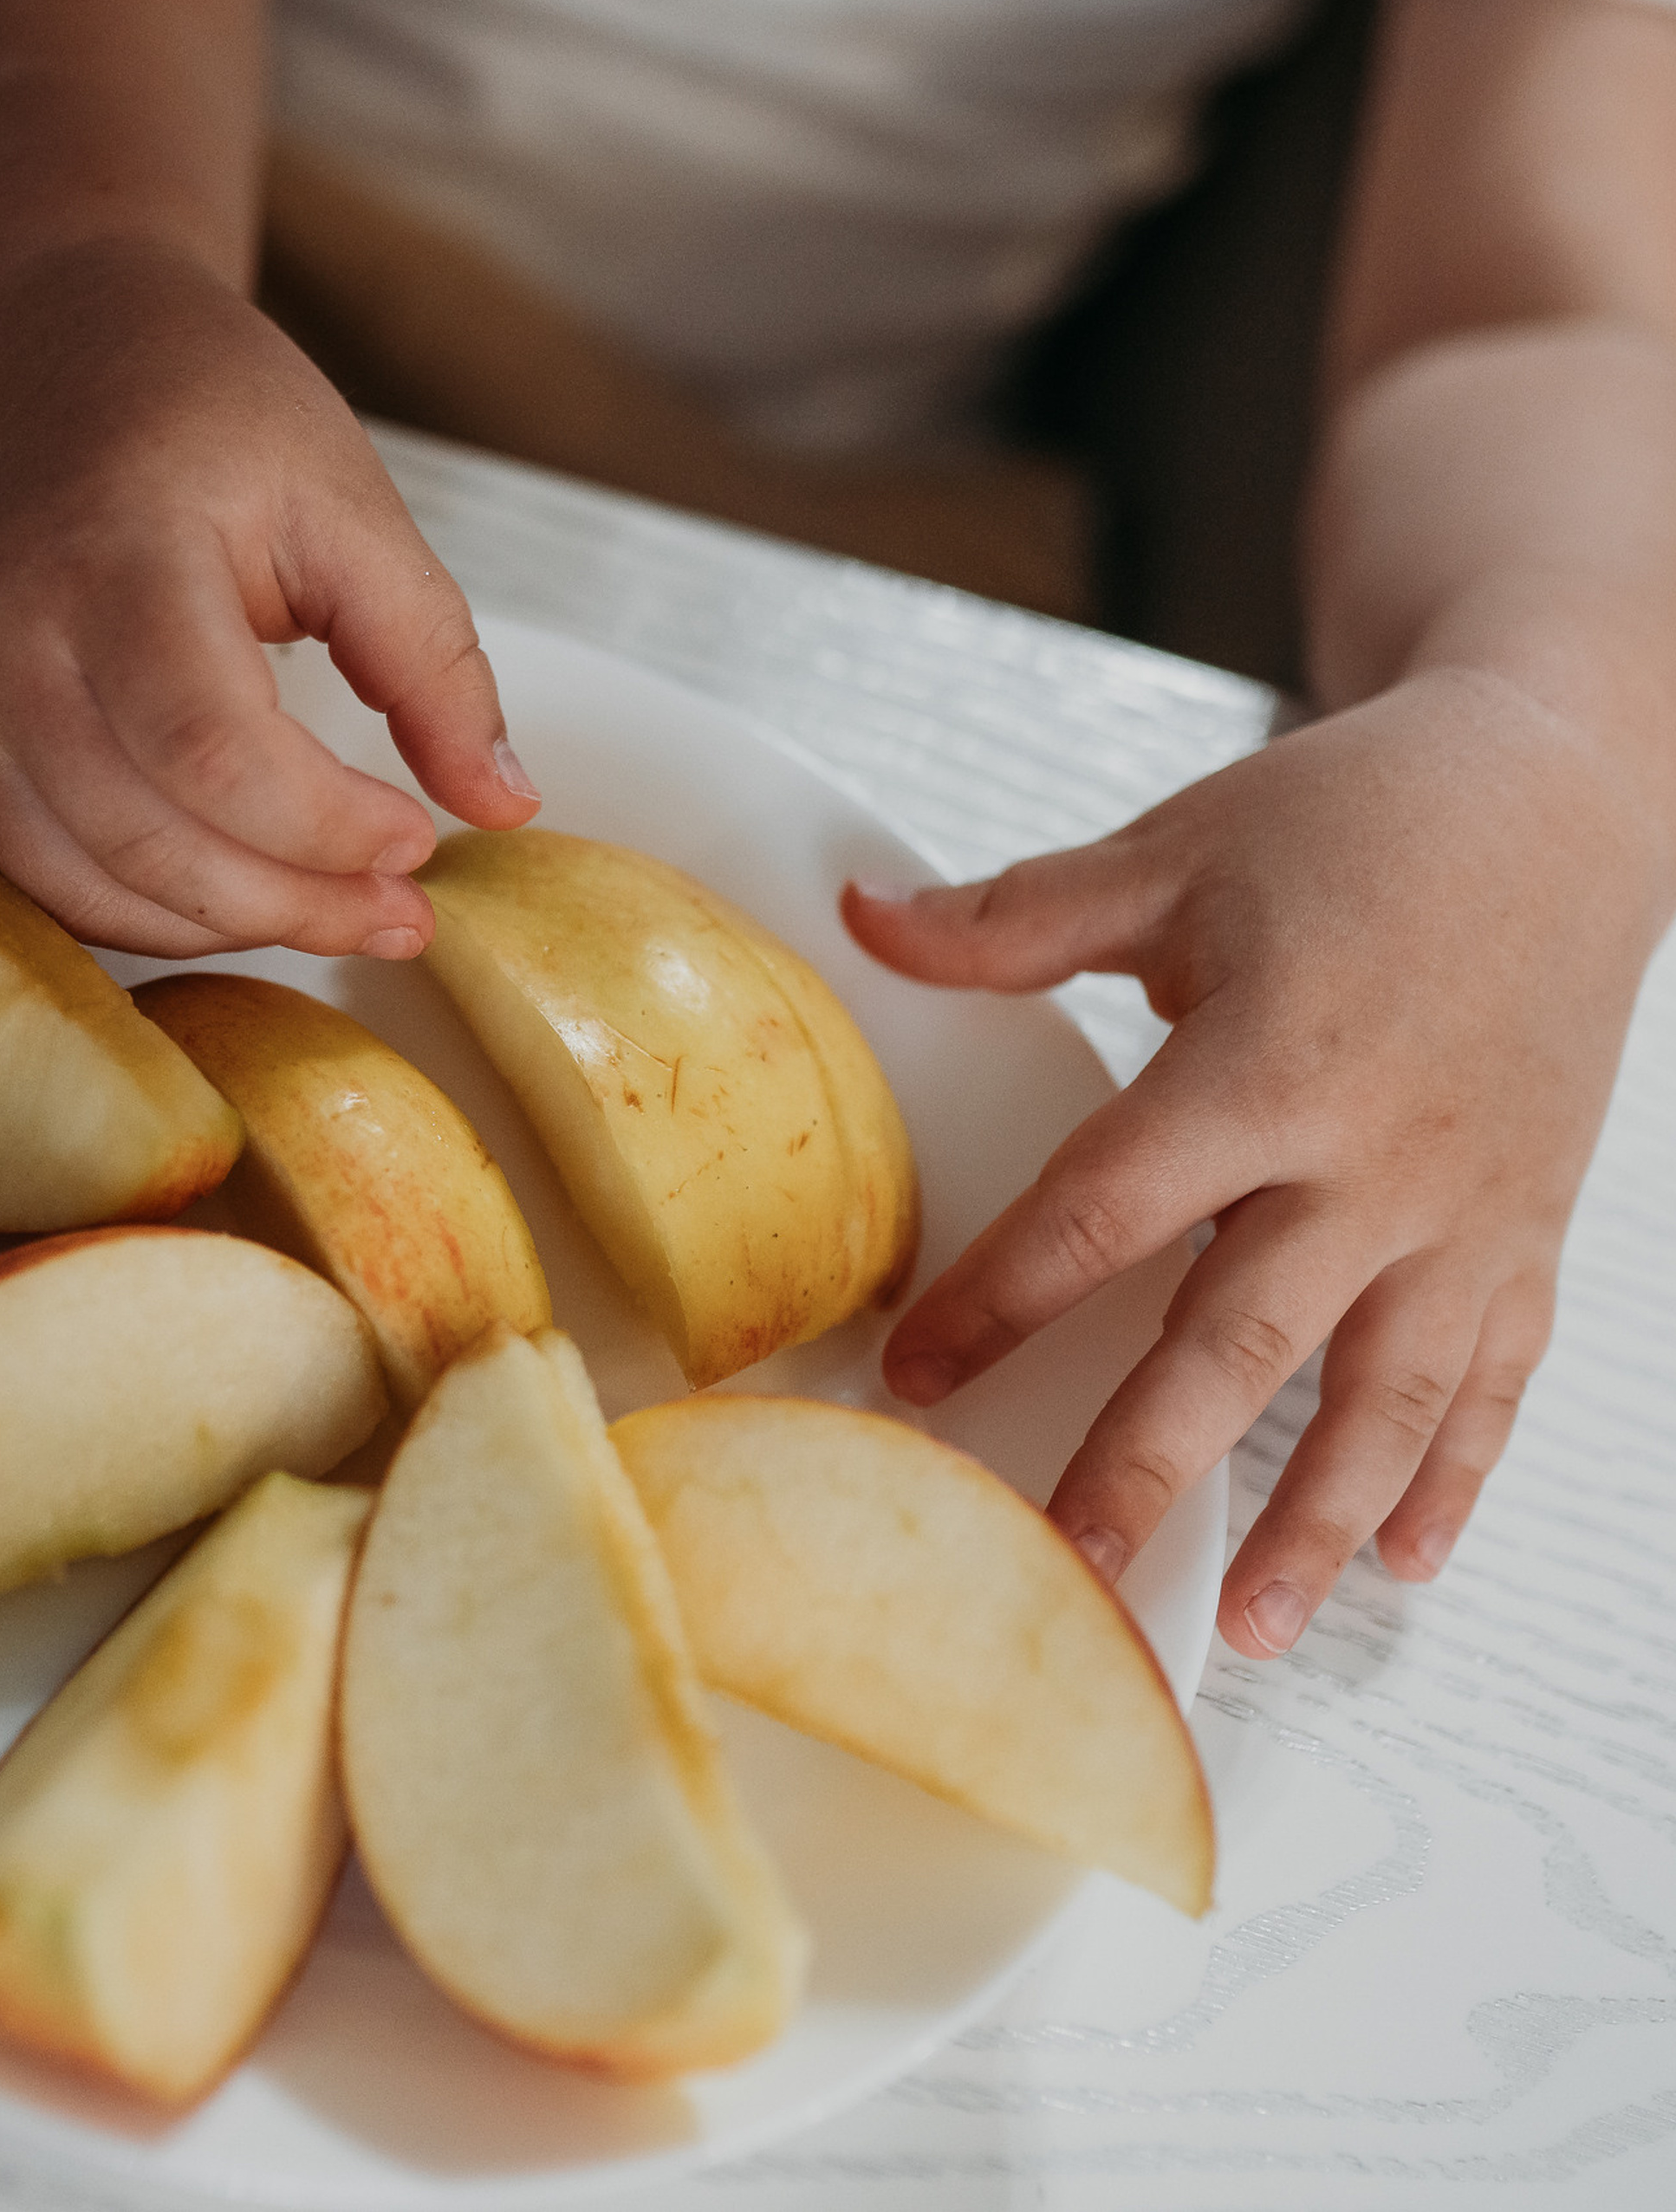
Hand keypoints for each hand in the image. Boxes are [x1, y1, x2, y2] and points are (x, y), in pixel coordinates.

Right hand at [0, 240, 538, 960]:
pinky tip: (248, 901)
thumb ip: (432, 660)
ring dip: (233, 926)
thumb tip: (504, 806)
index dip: (325, 827)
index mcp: (115, 557)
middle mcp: (10, 642)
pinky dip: (155, 918)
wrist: (45, 356)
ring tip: (342, 913)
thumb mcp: (347, 502)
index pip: (213, 749)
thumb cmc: (202, 410)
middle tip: (402, 914)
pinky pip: (47, 882)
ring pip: (93, 885)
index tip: (418, 842)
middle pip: (151, 839)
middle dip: (295, 904)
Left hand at [844, 671, 1669, 1655]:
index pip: (1103, 1212)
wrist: (1563, 796)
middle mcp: (1372, 1161)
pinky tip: (1406, 1558)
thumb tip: (861, 916)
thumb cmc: (1360, 821)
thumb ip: (1016, 916)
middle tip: (1066, 1574)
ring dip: (1311, 1523)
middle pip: (1237, 1344)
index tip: (915, 1373)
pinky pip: (1493, 1376)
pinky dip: (1452, 1472)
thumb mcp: (1178, 850)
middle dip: (1146, 1468)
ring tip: (1243, 1628)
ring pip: (1381, 1398)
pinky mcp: (1527, 1228)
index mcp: (1267, 1064)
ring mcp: (1463, 1210)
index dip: (999, 1300)